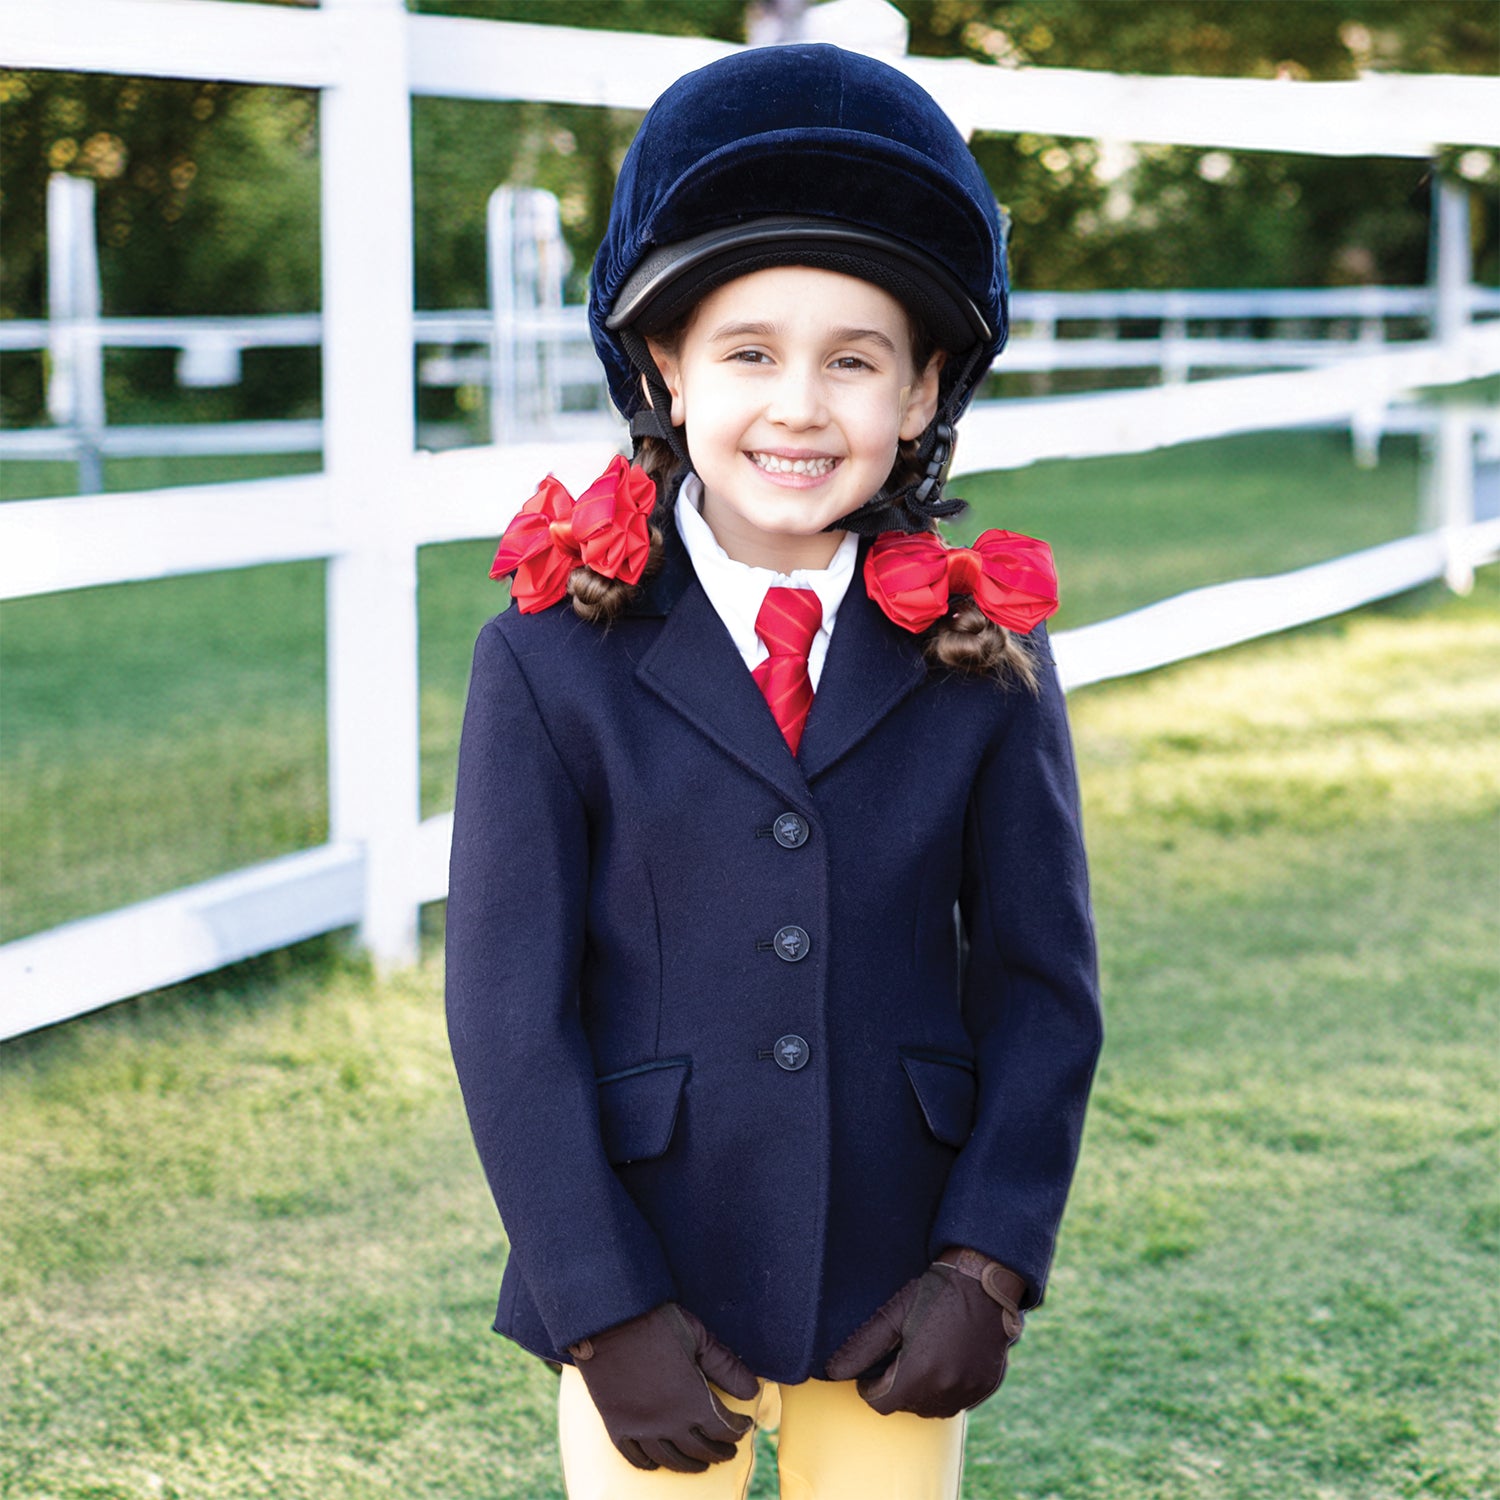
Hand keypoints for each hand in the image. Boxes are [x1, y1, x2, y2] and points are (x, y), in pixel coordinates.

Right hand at [569, 1303, 758, 1471]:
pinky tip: (658, 1462)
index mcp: (692, 1400)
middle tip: (727, 1451)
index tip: (743, 1427)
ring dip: (689, 1464)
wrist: (609, 1320)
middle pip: (699, 1449)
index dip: (737, 1430)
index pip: (723, 1429)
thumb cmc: (657, 1322)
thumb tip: (753, 1390)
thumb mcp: (698, 1337)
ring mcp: (641, 1427)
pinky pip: (635, 1456)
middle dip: (718, 1451)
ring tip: (700, 1464)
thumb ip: (726, 1367)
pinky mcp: (617, 1425)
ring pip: (670, 1458)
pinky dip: (649, 1463)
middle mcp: (668, 1422)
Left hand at [824, 1248, 1025, 1417]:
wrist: (984, 1283)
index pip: (881, 1404)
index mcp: (919, 1372)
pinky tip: (944, 1362)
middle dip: (895, 1387)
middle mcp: (945, 1389)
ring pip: (931, 1408)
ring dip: (920, 1391)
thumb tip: (833, 1372)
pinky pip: (957, 1401)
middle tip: (897, 1357)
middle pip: (906, 1406)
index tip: (873, 1372)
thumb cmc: (935, 1293)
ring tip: (921, 1357)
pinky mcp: (985, 1388)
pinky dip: (945, 1390)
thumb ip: (863, 1348)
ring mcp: (969, 1391)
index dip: (871, 1388)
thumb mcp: (894, 1314)